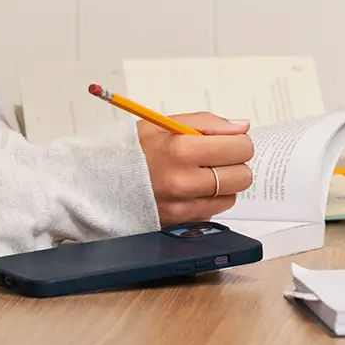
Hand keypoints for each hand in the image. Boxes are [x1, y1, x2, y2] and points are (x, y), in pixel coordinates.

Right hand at [137, 114, 254, 224]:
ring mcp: (182, 205)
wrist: (102, 180)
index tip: (229, 142)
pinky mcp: (180, 222)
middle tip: (217, 158)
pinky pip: (215, 210)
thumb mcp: (165, 124)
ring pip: (232, 196)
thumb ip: (207, 123)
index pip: (240, 148)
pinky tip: (194, 189)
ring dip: (224, 184)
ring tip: (202, 173)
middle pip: (242, 175)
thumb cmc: (134, 149)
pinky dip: (211, 199)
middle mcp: (183, 180)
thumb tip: (242, 127)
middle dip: (235, 164)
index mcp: (180, 149)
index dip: (238, 142)